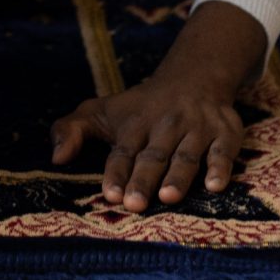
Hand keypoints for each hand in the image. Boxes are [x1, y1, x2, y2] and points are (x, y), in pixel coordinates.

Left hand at [50, 75, 244, 212]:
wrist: (195, 75)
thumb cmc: (140, 106)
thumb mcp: (101, 111)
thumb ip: (72, 130)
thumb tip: (54, 159)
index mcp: (134, 124)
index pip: (123, 151)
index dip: (116, 172)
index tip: (110, 194)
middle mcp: (165, 125)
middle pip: (153, 156)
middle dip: (143, 179)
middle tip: (135, 204)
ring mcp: (196, 129)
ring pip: (186, 154)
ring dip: (178, 175)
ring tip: (169, 197)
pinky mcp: (225, 132)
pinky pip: (223, 151)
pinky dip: (220, 167)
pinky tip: (215, 185)